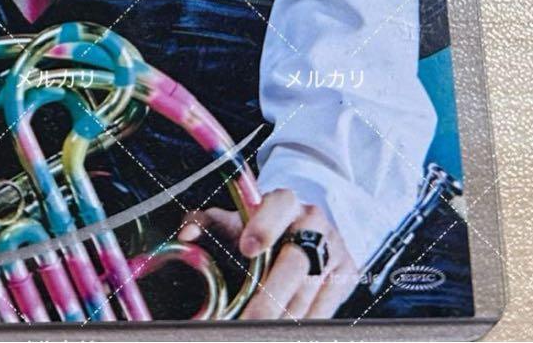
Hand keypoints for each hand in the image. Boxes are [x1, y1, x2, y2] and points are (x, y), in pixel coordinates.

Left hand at [178, 189, 357, 319]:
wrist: (310, 224)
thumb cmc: (261, 226)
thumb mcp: (234, 218)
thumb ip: (205, 223)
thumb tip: (185, 235)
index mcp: (284, 202)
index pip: (277, 207)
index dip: (264, 226)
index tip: (248, 248)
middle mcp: (313, 223)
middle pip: (296, 263)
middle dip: (271, 298)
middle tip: (248, 321)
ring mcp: (334, 250)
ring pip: (310, 292)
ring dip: (285, 318)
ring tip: (258, 332)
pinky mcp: (347, 276)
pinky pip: (326, 309)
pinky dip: (303, 326)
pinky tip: (282, 333)